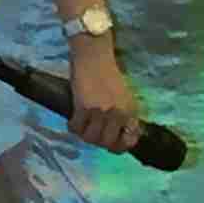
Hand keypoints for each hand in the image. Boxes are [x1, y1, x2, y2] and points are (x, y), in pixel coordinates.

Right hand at [66, 36, 143, 154]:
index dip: (119, 146)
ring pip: (90, 138)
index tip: (110, 142)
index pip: (129, 140)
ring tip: (82, 126)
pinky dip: (73, 126)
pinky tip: (73, 120)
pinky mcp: (84, 107)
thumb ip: (124, 114)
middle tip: (92, 133)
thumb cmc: (108, 73)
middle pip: (107, 143)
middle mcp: (118, 114)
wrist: (94, 56)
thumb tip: (119, 134)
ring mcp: (101, 112)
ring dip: (84, 134)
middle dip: (98, 142)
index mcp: (131, 111)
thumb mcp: (124, 95)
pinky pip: (76, 127)